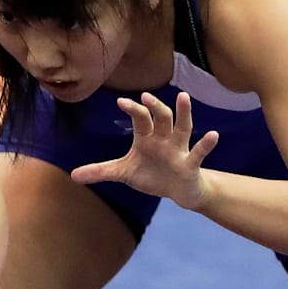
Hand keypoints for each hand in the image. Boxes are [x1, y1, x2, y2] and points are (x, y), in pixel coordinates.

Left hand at [70, 91, 218, 209]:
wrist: (178, 191)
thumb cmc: (152, 176)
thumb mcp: (124, 173)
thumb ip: (101, 172)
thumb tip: (73, 175)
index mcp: (147, 138)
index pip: (140, 119)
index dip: (133, 110)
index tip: (121, 101)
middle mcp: (164, 139)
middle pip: (161, 118)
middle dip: (154, 107)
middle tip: (146, 97)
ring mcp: (179, 149)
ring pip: (182, 127)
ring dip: (183, 113)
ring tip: (184, 97)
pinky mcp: (190, 163)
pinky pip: (199, 152)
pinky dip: (206, 144)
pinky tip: (213, 135)